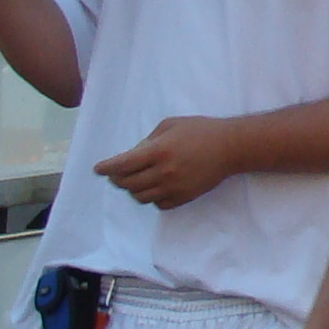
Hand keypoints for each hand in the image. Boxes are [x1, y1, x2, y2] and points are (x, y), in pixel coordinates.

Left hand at [94, 116, 239, 209]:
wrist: (231, 147)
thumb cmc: (201, 130)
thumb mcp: (171, 125)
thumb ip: (149, 139)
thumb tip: (133, 154)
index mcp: (159, 151)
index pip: (123, 165)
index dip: (107, 168)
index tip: (98, 169)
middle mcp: (163, 172)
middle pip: (128, 183)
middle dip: (117, 179)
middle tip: (117, 174)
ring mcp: (174, 187)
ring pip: (140, 197)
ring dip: (133, 189)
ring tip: (136, 180)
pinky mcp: (183, 197)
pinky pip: (158, 204)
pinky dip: (151, 197)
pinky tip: (155, 187)